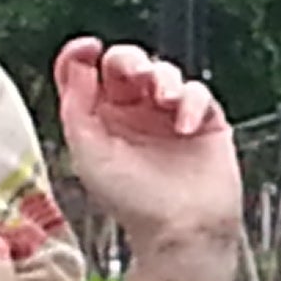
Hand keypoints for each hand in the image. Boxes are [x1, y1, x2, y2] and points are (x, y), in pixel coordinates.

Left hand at [50, 39, 241, 261]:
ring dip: (163, 77)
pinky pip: (199, 92)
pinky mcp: (204, 122)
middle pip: (128, 63)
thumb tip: (77, 64)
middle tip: (135, 72)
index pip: (87, 74)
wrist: (182, 232)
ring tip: (165, 100)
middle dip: (130, 60)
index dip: (83, 55)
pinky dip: (192, 102)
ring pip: (165, 71)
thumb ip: (76, 107)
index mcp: (100, 118)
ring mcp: (170, 116)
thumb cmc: (133, 203)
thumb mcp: (88, 154)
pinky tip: (186, 127)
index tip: (88, 49)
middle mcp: (134, 113)